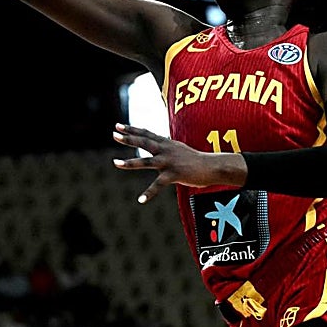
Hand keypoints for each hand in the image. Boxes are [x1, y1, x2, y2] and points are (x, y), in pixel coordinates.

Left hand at [112, 123, 243, 203]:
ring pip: (146, 161)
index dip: (132, 129)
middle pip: (144, 142)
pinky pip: (158, 185)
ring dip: (129, 162)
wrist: (212, 166)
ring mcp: (169, 162)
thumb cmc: (195, 160)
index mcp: (167, 143)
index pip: (146, 134)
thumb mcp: (178, 149)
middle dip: (128, 138)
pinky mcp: (174, 174)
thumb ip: (166, 147)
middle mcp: (166, 150)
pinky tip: (141, 200)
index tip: (118, 126)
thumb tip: (157, 145)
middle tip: (114, 134)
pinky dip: (149, 193)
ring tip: (115, 163)